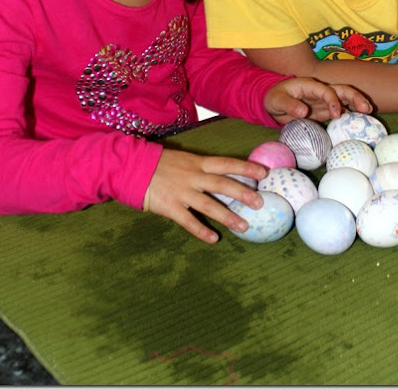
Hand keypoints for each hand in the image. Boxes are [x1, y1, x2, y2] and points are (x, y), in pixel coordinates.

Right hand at [146, 149, 266, 242]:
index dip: (245, 167)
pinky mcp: (170, 207)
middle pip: (221, 184)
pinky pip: (188, 221)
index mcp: (198, 163)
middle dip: (242, 193)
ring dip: (227, 216)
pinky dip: (201, 231)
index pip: (226, 163)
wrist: (134, 168)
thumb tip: (225, 175)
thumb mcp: (184, 159)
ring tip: (244, 226)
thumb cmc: (161, 164)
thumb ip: (202, 168)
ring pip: (208, 205)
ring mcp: (182, 192)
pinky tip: (213, 238)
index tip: (264, 173)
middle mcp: (193, 176)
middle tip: (260, 202)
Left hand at [265, 77, 371, 123]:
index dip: (333, 101)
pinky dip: (352, 112)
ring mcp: (324, 100)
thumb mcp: (276, 101)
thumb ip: (289, 105)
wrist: (275, 103)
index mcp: (309, 85)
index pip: (326, 90)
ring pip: (345, 98)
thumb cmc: (275, 98)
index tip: (336, 114)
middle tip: (366, 110)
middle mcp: (320, 90)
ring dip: (357, 103)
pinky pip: (341, 109)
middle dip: (354, 98)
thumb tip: (303, 112)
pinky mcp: (325, 109)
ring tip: (369, 112)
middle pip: (342, 89)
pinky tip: (361, 119)